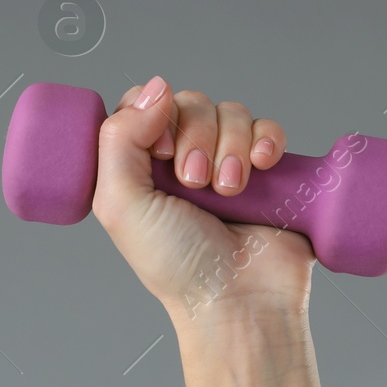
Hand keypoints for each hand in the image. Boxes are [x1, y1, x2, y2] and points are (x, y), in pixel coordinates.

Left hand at [91, 77, 314, 321]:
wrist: (239, 299)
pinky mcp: (268, 171)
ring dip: (230, 146)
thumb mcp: (120, 205)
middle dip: (194, 137)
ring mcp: (226, 162)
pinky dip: (266, 139)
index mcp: (140, 166)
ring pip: (230, 111)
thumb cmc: (175, 264)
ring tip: (228, 191)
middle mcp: (181, 160)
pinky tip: (261, 166)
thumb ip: (119, 139)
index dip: (150, 115)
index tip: (158, 154)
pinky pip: (268, 128)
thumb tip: (154, 87)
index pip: (141, 104)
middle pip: (188, 102)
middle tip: (194, 182)